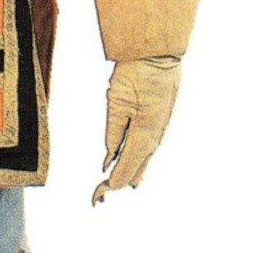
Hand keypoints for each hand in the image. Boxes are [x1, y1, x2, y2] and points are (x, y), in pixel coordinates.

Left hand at [92, 57, 180, 204]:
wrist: (157, 54)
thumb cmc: (137, 74)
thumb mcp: (117, 102)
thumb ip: (115, 132)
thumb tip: (109, 161)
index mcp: (144, 136)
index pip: (124, 170)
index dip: (110, 185)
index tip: (96, 197)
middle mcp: (152, 138)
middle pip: (132, 169)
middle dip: (116, 183)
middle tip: (97, 198)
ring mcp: (156, 130)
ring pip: (140, 160)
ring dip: (127, 173)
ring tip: (116, 186)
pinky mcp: (155, 121)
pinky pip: (143, 146)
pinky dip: (133, 159)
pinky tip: (125, 164)